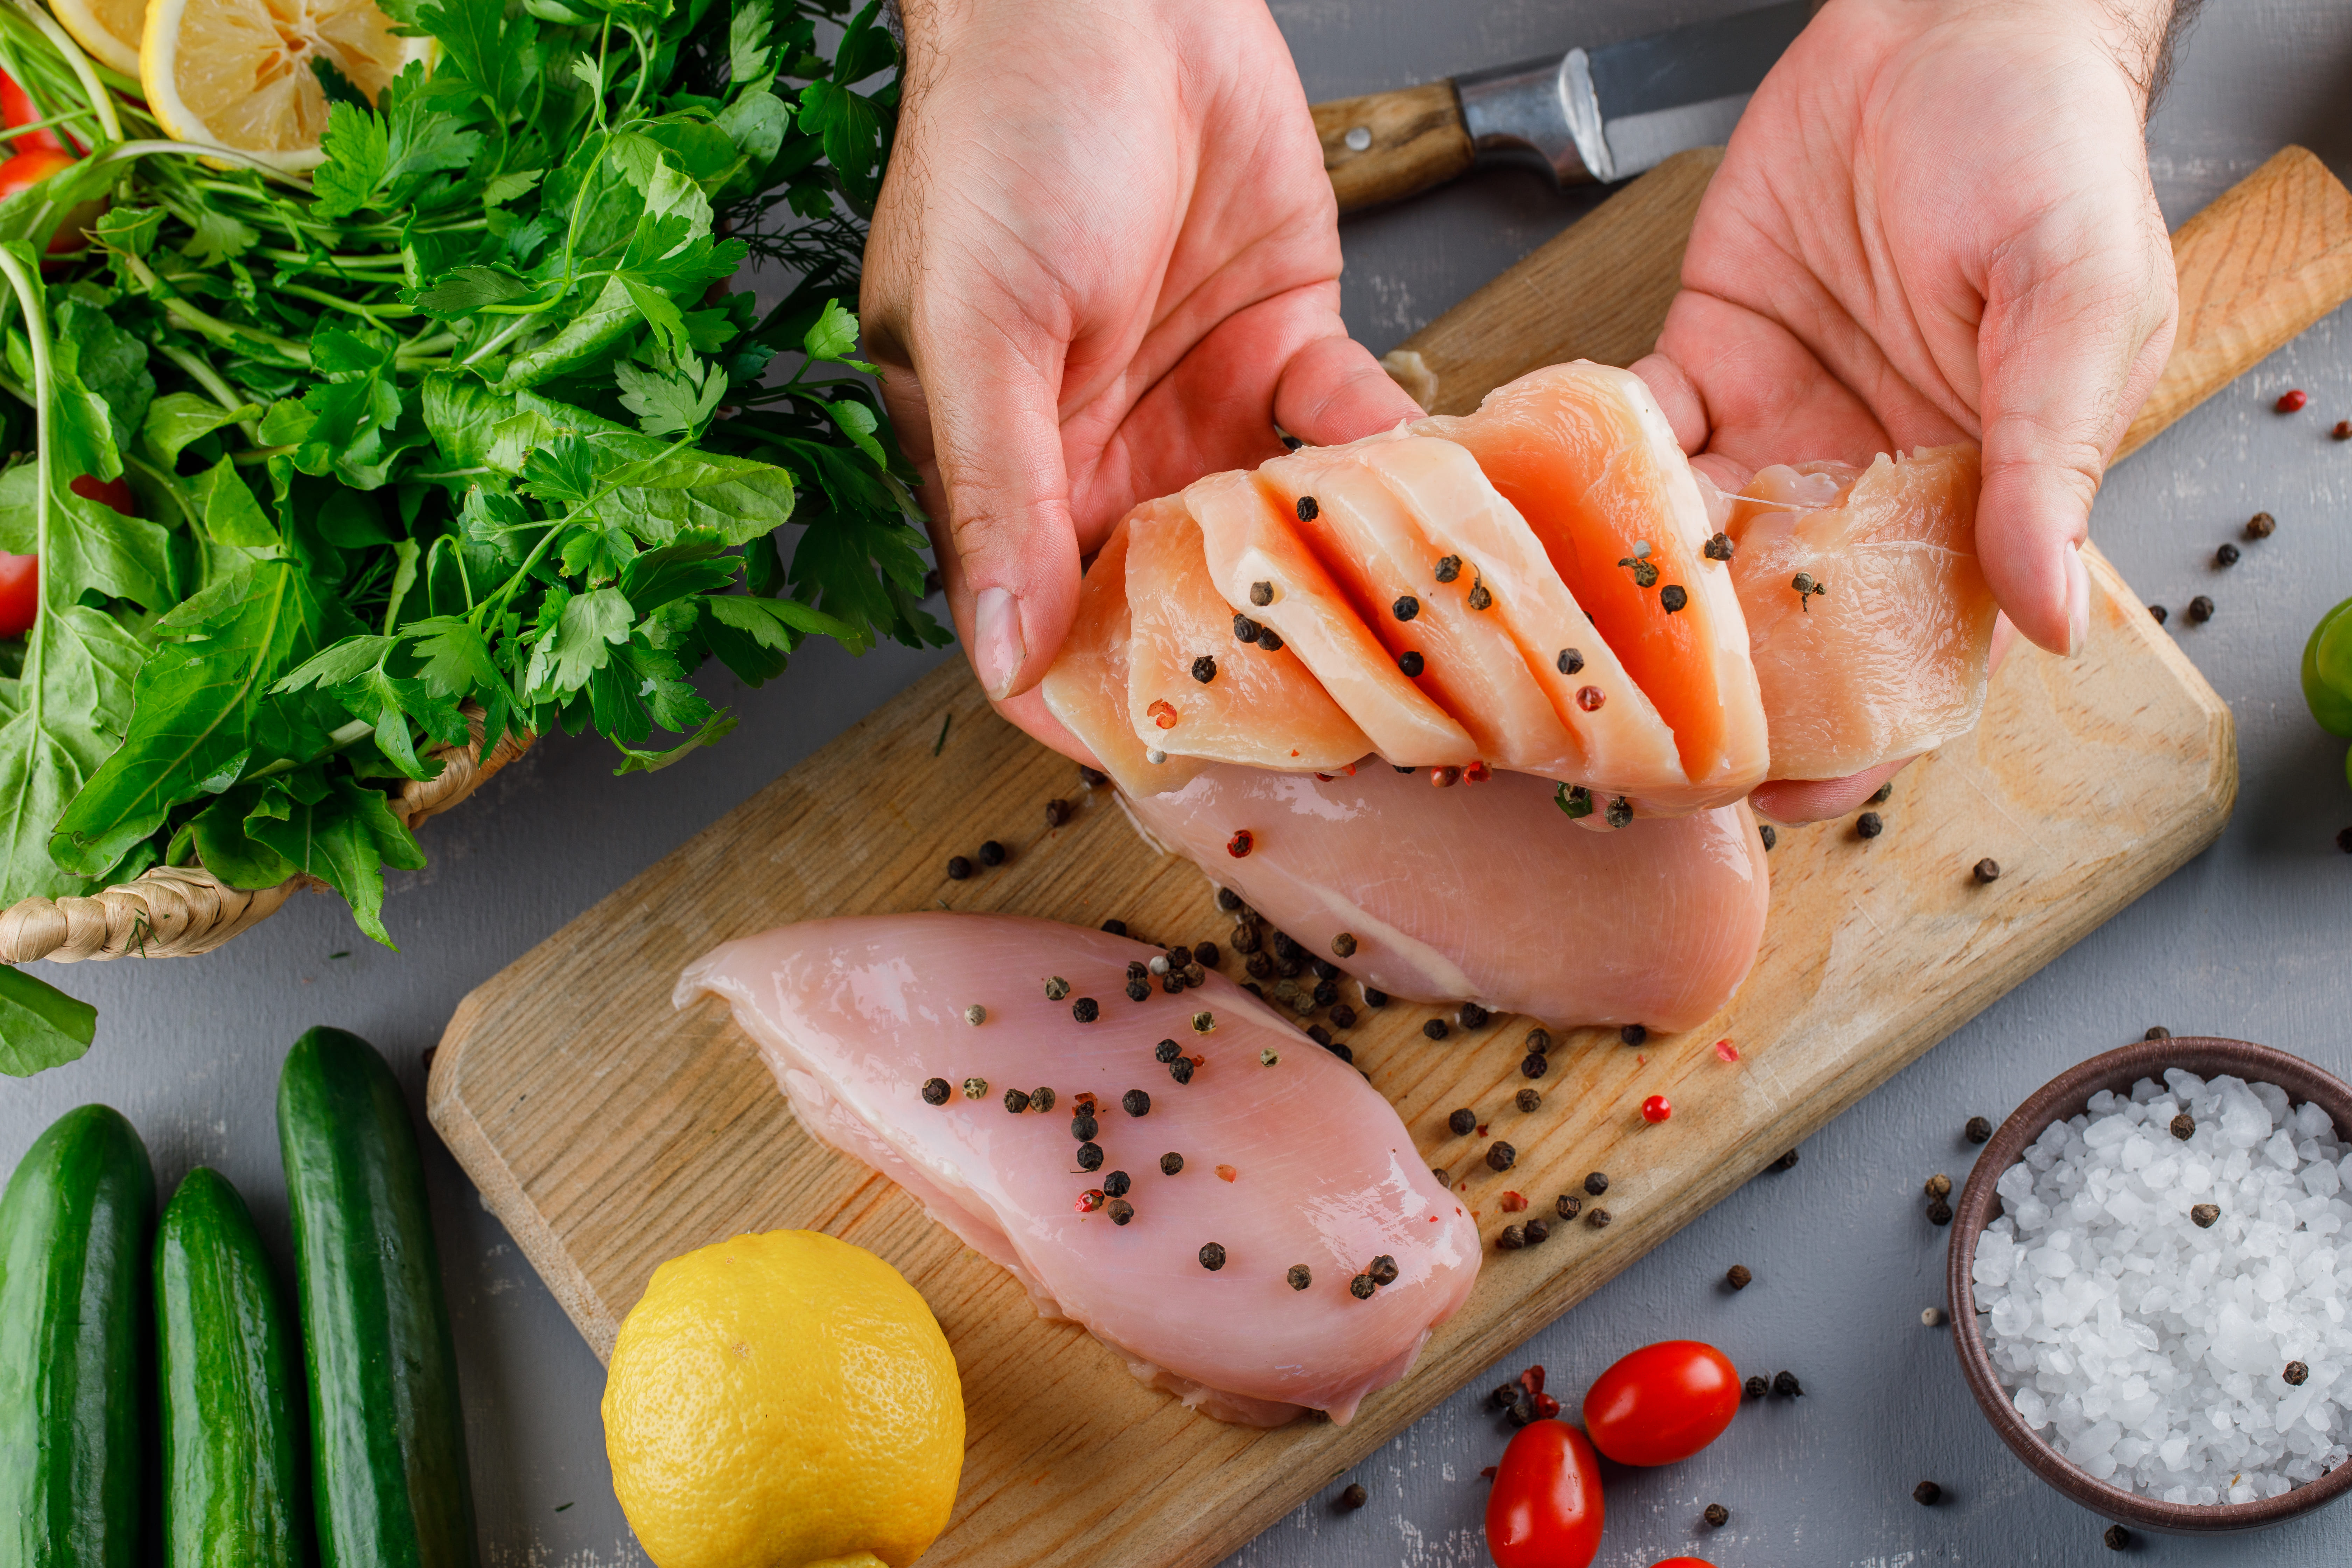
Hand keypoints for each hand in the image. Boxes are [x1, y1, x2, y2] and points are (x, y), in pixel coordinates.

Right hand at [863, 0, 1421, 756]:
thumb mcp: (976, 333)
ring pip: (1274, 532)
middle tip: (1339, 723)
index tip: (1183, 765)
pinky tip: (1434, 489)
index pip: (1050, 625)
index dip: (1106, 702)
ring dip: (1335, 573)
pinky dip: (1389, 461)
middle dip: (1248, 660)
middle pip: (1177, 601)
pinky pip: (1343, 432)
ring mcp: (1200, 407)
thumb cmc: (1004, 141)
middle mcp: (1108, 457)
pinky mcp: (1284, 342)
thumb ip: (996, 496)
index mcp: (1013, 470)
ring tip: (1407, 627)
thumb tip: (1000, 654)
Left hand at [1630, 0, 2182, 820]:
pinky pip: (1630, 442)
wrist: (1952, 22)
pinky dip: (1575, 478)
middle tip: (1618, 748)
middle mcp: (1859, 486)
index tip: (1779, 793)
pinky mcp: (1704, 366)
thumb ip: (2051, 461)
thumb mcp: (2077, 304)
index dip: (1845, 735)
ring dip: (1619, 602)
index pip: (1905, 651)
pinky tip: (1523, 520)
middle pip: (1773, 628)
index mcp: (1969, 496)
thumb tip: (2055, 617)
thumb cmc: (2045, 149)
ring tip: (1548, 658)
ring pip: (1684, 551)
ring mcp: (1775, 433)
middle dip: (1699, 696)